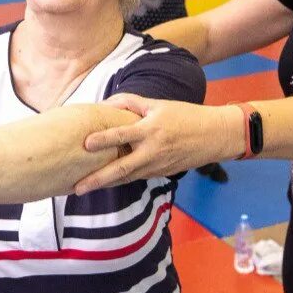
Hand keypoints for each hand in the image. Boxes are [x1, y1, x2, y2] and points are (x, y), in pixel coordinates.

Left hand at [75, 95, 240, 192]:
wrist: (215, 136)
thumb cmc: (186, 116)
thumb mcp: (159, 104)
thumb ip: (131, 103)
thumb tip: (106, 103)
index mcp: (151, 131)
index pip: (122, 135)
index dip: (103, 139)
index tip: (85, 144)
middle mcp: (152, 152)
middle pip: (121, 169)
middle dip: (98, 180)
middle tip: (77, 187)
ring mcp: (157, 166)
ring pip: (126, 178)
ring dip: (105, 184)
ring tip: (82, 189)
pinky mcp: (161, 173)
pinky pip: (136, 178)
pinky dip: (119, 181)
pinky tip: (104, 183)